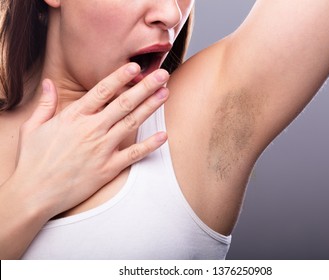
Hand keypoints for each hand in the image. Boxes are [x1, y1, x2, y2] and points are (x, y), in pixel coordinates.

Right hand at [13, 63, 168, 216]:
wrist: (33, 193)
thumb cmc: (32, 161)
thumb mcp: (33, 127)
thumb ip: (45, 104)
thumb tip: (48, 83)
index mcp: (74, 117)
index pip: (102, 90)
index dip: (120, 77)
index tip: (135, 66)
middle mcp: (92, 129)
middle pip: (124, 103)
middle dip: (145, 87)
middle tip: (162, 75)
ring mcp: (102, 149)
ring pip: (132, 123)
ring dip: (150, 107)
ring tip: (165, 93)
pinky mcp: (108, 168)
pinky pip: (134, 154)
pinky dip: (150, 145)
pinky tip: (163, 135)